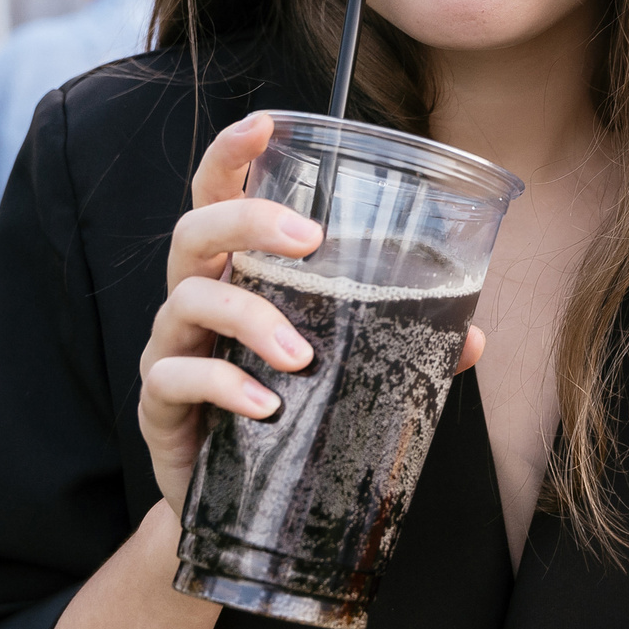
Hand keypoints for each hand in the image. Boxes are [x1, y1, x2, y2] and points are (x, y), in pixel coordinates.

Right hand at [136, 112, 489, 515]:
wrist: (232, 503)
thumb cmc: (284, 412)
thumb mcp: (341, 371)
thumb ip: (399, 344)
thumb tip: (470, 334)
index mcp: (237, 273)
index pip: (220, 195)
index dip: (232, 154)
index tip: (266, 125)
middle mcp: (196, 298)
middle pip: (194, 230)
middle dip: (248, 220)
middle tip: (309, 238)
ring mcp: (172, 350)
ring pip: (189, 301)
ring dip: (250, 317)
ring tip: (302, 353)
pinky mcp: (158, 405)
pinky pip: (175, 379)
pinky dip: (222, 386)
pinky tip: (265, 403)